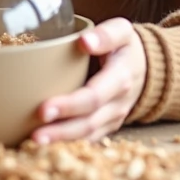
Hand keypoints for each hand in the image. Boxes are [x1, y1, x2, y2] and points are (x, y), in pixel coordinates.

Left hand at [31, 18, 146, 142]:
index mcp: (120, 78)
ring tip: (33, 143)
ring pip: (88, 136)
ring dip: (61, 142)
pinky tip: (45, 148)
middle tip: (35, 135)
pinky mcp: (107, 127)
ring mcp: (113, 118)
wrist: (146, 67)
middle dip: (61, 131)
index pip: (94, 97)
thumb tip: (84, 42)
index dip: (70, 105)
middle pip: (88, 122)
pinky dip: (68, 145)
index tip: (43, 109)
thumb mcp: (122, 32)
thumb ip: (106, 34)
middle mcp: (118, 103)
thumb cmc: (125, 47)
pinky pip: (88, 140)